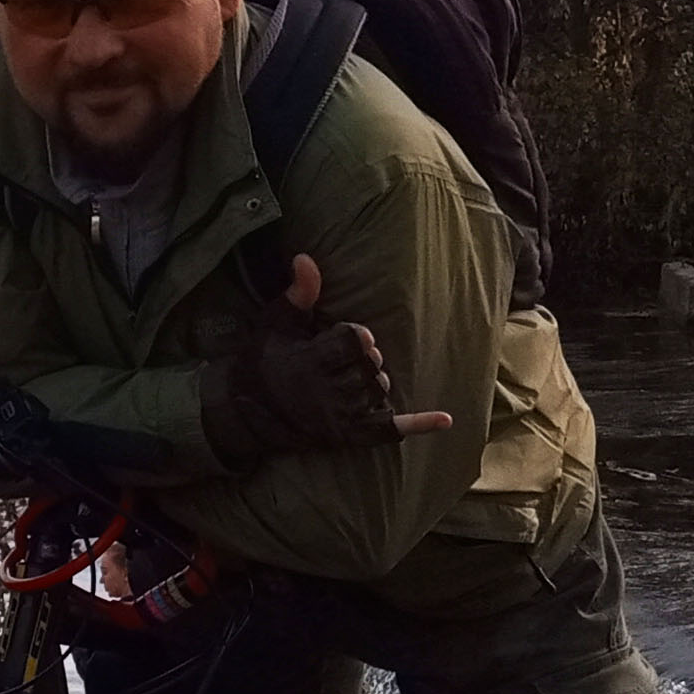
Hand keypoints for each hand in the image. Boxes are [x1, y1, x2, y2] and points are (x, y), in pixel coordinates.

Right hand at [201, 254, 458, 466]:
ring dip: (374, 380)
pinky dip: (418, 424)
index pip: (355, 341)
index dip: (355, 336)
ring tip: (351, 379)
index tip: (344, 338)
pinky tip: (445, 419)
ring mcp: (340, 417)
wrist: (248, 411)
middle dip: (364, 358)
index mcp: (311, 362)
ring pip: (379, 390)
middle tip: (344, 360)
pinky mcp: (349, 436)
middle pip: (371, 365)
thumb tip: (307, 257)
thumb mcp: (275, 323)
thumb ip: (298, 294)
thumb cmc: (263, 361)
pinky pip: (388, 430)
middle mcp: (328, 392)